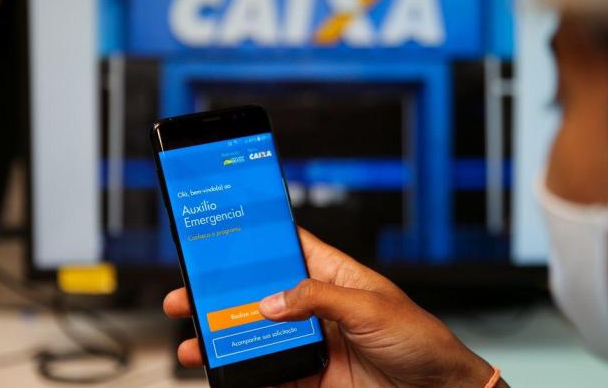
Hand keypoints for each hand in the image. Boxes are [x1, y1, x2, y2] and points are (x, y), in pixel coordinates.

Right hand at [163, 228, 506, 387]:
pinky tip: (224, 375)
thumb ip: (317, 300)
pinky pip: (270, 376)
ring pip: (258, 337)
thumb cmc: (420, 338)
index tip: (221, 235)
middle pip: (261, 296)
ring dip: (226, 339)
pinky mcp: (311, 378)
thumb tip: (270, 301)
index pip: (289, 248)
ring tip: (195, 341)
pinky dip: (245, 377)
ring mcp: (312, 344)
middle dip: (223, 296)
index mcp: (335, 276)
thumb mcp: (370, 308)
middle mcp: (318, 308)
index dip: (257, 241)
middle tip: (188, 295)